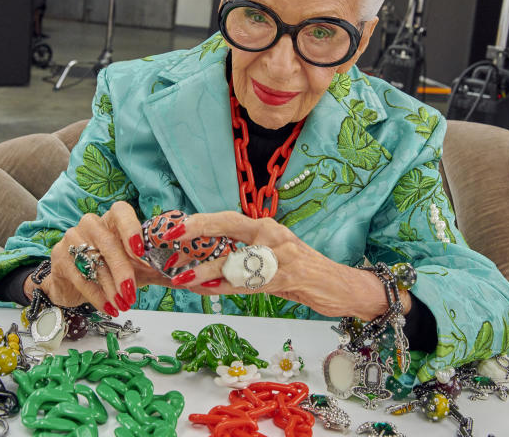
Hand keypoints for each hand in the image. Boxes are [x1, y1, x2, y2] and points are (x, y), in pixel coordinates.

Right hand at [33, 201, 170, 315]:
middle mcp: (91, 224)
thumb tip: (189, 279)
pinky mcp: (60, 257)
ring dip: (110, 287)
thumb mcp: (136, 268)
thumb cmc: (110, 269)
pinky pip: (79, 277)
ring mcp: (72, 238)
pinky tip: (109, 307)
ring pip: (93, 262)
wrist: (72, 281)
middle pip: (108, 243)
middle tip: (132, 293)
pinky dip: (96, 295)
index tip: (141, 251)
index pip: (120, 211)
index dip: (131, 228)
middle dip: (122, 271)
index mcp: (112, 219)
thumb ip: (160, 271)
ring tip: (124, 304)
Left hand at [165, 211, 408, 319]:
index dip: (199, 221)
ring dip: (207, 270)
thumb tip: (204, 265)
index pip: (226, 218)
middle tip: (169, 237)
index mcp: (264, 227)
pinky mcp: (289, 276)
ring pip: (237, 260)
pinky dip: (229, 287)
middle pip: (228, 224)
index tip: (172, 226)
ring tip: (183, 278)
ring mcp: (282, 254)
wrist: (339, 286)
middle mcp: (271, 233)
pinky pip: (253, 282)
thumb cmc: (300, 273)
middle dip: (197, 230)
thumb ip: (241, 259)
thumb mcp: (270, 260)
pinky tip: (210, 290)